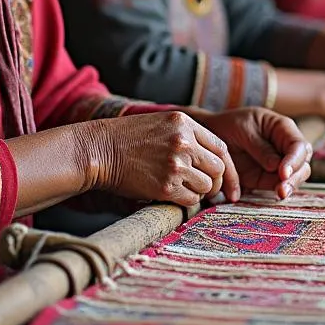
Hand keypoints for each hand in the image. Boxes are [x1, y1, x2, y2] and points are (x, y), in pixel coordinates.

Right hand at [90, 112, 239, 206]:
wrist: (99, 151)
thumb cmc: (127, 139)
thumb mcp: (161, 123)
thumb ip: (186, 134)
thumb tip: (210, 157)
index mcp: (184, 123)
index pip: (221, 148)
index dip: (225, 166)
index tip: (224, 178)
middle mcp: (185, 142)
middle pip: (218, 168)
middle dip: (214, 181)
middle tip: (204, 188)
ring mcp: (176, 165)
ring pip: (206, 186)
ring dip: (198, 192)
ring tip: (181, 188)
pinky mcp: (166, 187)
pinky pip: (191, 200)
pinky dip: (186, 201)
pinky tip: (172, 195)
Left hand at [199, 109, 312, 200]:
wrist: (211, 136)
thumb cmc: (228, 124)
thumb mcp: (243, 129)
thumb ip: (260, 147)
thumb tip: (277, 167)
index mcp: (282, 129)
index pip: (298, 146)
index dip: (294, 160)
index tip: (283, 172)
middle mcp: (285, 147)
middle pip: (302, 164)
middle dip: (295, 177)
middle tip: (282, 189)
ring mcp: (278, 164)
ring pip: (294, 178)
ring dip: (289, 187)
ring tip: (280, 194)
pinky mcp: (267, 178)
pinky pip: (277, 187)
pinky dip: (277, 192)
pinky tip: (274, 196)